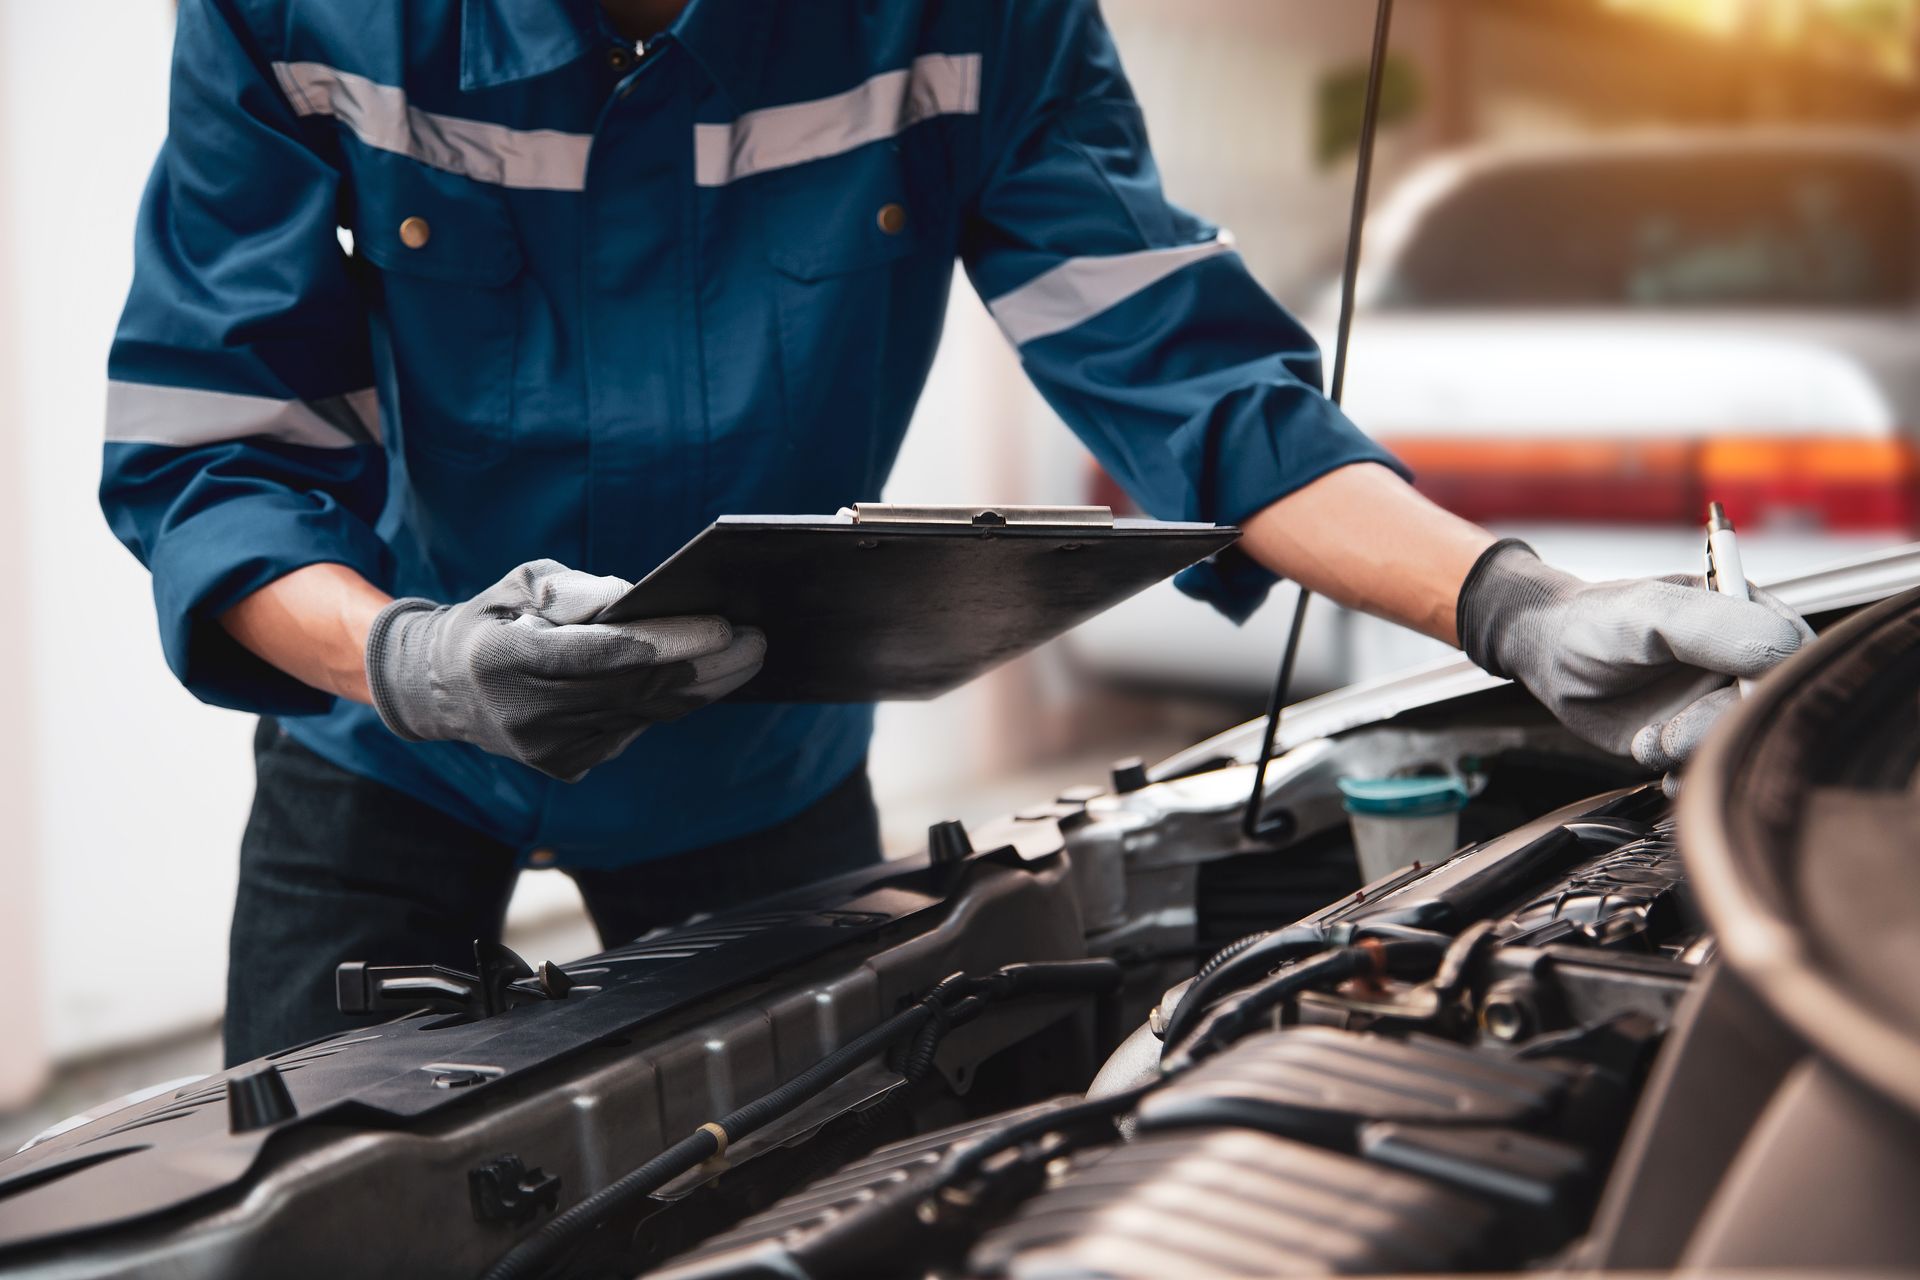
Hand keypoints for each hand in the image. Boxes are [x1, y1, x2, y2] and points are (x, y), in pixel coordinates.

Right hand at [364, 559, 763, 780]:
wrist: (443, 688)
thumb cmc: (495, 619)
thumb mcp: (523, 584)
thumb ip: (577, 592)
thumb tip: (638, 600)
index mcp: (507, 660)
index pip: (604, 654)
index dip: (668, 642)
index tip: (722, 625)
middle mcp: (527, 714)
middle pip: (636, 690)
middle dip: (705, 665)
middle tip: (758, 640)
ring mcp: (547, 749)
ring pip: (643, 716)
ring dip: (702, 688)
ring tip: (748, 658)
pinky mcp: (565, 765)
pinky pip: (632, 731)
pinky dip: (670, 705)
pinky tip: (706, 681)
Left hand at [1457, 541, 1810, 773]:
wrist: (1547, 655)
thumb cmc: (1596, 621)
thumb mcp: (1653, 612)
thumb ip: (1717, 626)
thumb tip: (1786, 651)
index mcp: (1751, 618)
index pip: (1798, 658)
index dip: (1772, 689)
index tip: (1735, 702)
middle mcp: (1743, 664)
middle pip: (1769, 711)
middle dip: (1721, 730)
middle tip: (1671, 735)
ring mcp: (1718, 704)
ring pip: (1740, 745)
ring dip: (1695, 755)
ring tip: (1649, 741)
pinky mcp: (1692, 737)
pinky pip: (1710, 767)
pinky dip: (1685, 776)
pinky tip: (1653, 761)